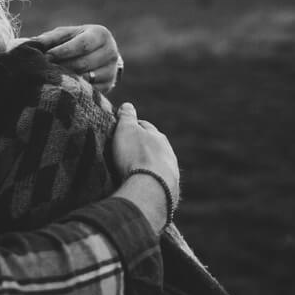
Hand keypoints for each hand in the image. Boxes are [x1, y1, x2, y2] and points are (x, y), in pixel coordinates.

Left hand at [32, 24, 122, 92]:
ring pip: (87, 79)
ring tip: (53, 78)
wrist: (98, 54)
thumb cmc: (75, 41)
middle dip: (63, 67)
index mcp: (100, 34)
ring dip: (68, 80)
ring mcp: (111, 70)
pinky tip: (64, 87)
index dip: (63, 52)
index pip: (82, 45)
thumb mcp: (65, 35)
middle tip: (46, 70)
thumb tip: (32, 44)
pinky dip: (76, 89)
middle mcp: (111, 52)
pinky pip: (90, 90)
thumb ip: (50, 38)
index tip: (46, 57)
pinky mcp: (109, 85)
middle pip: (84, 64)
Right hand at [111, 103, 179, 228]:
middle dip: (144, 146)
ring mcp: (171, 171)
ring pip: (159, 164)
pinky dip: (151, 180)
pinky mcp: (170, 189)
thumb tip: (128, 105)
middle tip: (129, 151)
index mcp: (157, 136)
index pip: (144, 126)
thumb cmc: (136, 155)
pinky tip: (144, 184)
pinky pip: (159, 181)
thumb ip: (127, 117)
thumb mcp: (126, 130)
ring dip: (149, 165)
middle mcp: (167, 151)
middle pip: (154, 145)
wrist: (152, 187)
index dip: (133, 127)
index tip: (124, 130)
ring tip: (136, 170)